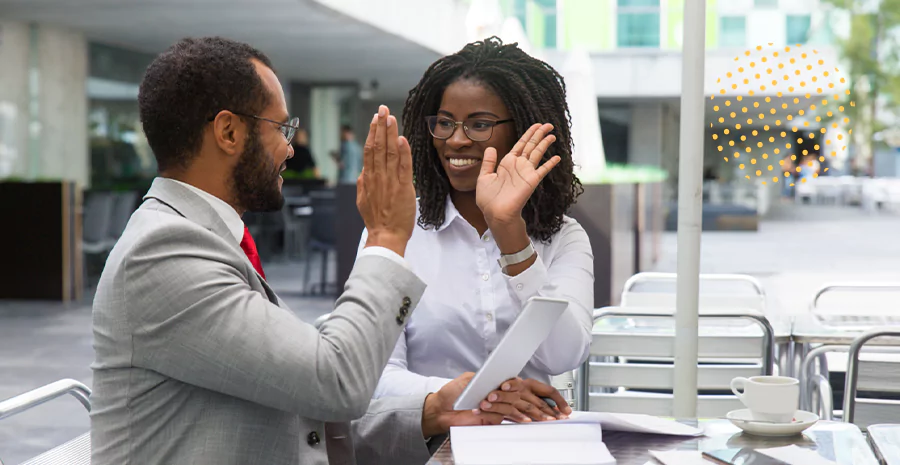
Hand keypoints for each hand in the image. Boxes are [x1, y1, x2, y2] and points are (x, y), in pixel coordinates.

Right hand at [356, 105, 416, 256]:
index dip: (372, 132)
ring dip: (390, 133)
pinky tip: (402, 139)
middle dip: (380, 126)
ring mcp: (390, 182)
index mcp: (368, 178)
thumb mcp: (363, 200)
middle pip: (378, 146)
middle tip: (382, 109)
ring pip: (389, 152)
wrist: (385, 236)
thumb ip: (363, 184)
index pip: (370, 149)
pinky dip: (403, 152)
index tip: (375, 119)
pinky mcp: (403, 188)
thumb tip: (363, 171)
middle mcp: (378, 177)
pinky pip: (403, 167)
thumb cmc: (377, 220)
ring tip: (391, 118)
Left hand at [421, 373, 528, 437]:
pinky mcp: (489, 421)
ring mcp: (495, 409)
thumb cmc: (452, 393)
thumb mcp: (466, 379)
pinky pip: (497, 419)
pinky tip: (477, 411)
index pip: (512, 382)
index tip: (504, 384)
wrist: (440, 409)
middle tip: (491, 395)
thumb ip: (481, 377)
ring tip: (483, 403)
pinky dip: (488, 414)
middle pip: (513, 396)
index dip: (512, 383)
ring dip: (496, 405)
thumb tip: (493, 377)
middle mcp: (497, 396)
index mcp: (493, 383)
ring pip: (507, 408)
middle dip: (504, 395)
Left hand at [475, 123, 560, 225]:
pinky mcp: (531, 180)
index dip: (528, 134)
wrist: (495, 213)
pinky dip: (550, 163)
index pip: (520, 144)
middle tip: (548, 124)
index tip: (536, 125)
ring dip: (545, 143)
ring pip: (537, 153)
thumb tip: (491, 148)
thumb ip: (488, 162)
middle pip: (531, 145)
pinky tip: (557, 157)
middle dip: (539, 134)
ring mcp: (526, 172)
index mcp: (507, 163)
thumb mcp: (484, 177)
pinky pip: (543, 169)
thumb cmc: (488, 199)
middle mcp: (518, 166)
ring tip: (553, 134)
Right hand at [502, 378, 572, 421]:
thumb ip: (530, 403)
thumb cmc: (498, 395)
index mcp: (528, 385)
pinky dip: (520, 416)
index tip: (567, 410)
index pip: (549, 391)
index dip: (560, 401)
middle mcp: (521, 387)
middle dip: (552, 411)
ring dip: (539, 414)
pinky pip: (512, 409)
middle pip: (541, 401)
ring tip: (548, 421)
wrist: (479, 390)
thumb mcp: (517, 397)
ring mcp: (511, 394)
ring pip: (529, 405)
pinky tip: (527, 421)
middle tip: (561, 419)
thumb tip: (548, 411)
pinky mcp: (499, 401)